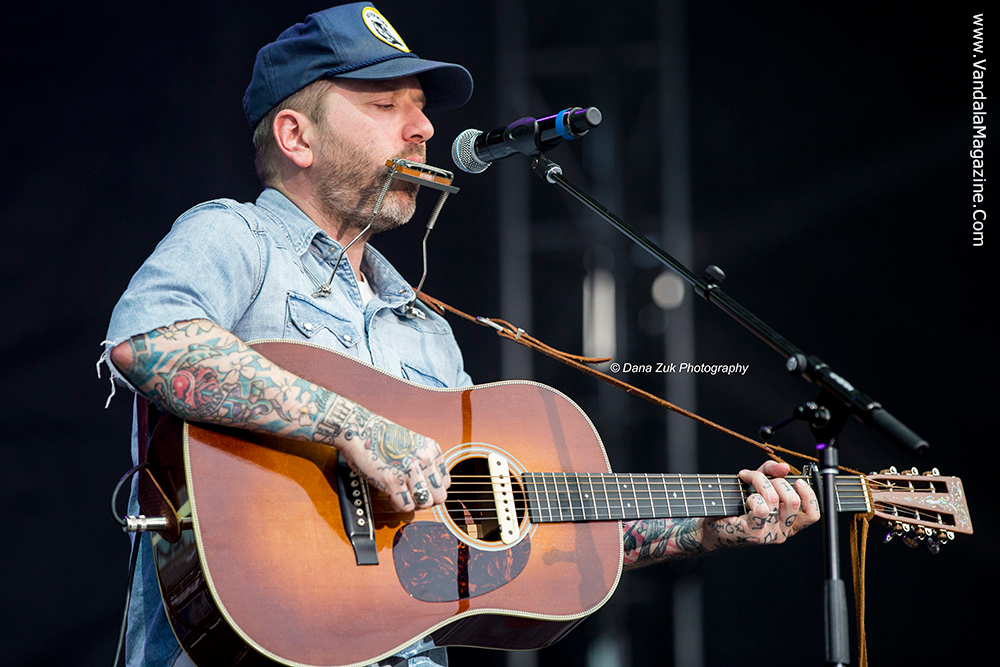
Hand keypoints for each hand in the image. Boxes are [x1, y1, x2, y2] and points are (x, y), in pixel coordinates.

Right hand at [324, 398, 450, 512]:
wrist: (360, 430)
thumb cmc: (382, 437)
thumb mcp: (414, 444)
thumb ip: (425, 463)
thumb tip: (430, 488)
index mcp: (432, 450)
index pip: (445, 483)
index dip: (432, 489)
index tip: (421, 488)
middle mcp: (424, 460)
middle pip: (439, 497)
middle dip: (426, 500)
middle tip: (412, 495)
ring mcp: (410, 471)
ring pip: (424, 503)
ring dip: (412, 503)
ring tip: (401, 495)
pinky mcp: (393, 481)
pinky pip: (406, 507)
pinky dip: (397, 505)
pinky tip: (391, 495)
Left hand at [703, 460, 819, 548]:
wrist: (712, 523)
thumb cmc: (736, 504)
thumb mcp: (757, 483)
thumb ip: (771, 472)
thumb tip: (784, 468)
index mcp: (788, 522)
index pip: (812, 514)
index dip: (809, 495)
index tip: (798, 481)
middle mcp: (782, 531)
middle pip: (793, 501)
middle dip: (777, 481)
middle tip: (761, 478)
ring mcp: (769, 534)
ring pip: (775, 499)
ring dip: (759, 482)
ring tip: (748, 479)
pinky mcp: (754, 533)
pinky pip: (760, 507)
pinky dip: (751, 496)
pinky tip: (744, 499)